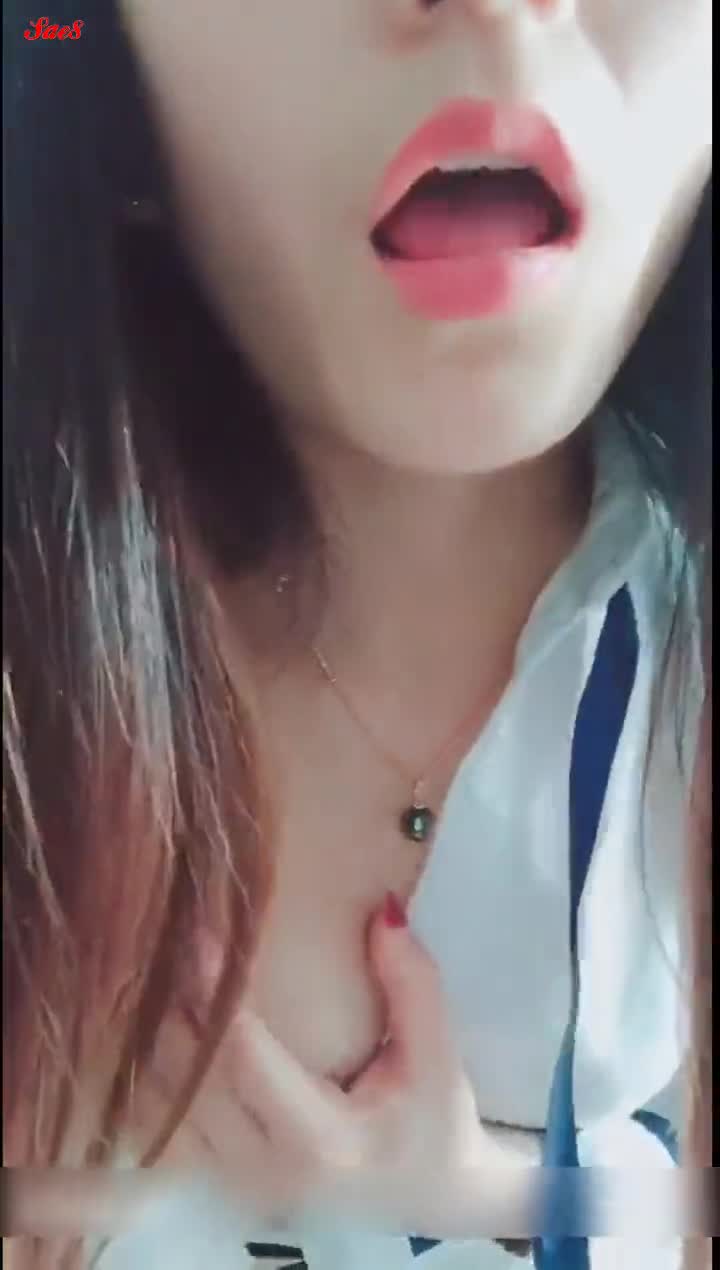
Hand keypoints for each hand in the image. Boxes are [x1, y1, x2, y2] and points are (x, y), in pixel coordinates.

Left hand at [147, 894, 534, 1240]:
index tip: (198, 934)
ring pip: (167, 1108)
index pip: (245, 1059)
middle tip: (162, 940)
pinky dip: (158, 1075)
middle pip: (191, 1082)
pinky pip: (170, 1126)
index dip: (216, 995)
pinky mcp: (226, 1185)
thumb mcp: (439, 1057)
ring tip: (152, 972)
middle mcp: (266, 1172)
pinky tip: (159, 1024)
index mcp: (321, 1142)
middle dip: (172, 1010)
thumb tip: (381, 911)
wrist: (435, 1197)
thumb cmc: (437, 1122)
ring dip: (155, 1041)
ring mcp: (239, 1188)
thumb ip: (414, 984)